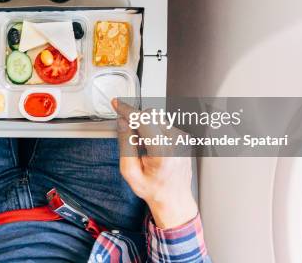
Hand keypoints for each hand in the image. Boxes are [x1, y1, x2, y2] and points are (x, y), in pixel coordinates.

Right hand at [113, 99, 197, 228]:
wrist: (174, 198)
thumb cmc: (153, 188)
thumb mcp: (130, 171)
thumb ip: (125, 144)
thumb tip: (123, 122)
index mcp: (162, 151)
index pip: (143, 120)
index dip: (127, 110)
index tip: (117, 104)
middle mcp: (176, 142)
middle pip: (151, 115)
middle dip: (136, 120)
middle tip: (131, 138)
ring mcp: (182, 139)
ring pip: (158, 117)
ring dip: (146, 126)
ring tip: (144, 147)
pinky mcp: (184, 137)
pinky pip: (164, 124)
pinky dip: (154, 130)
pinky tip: (153, 147)